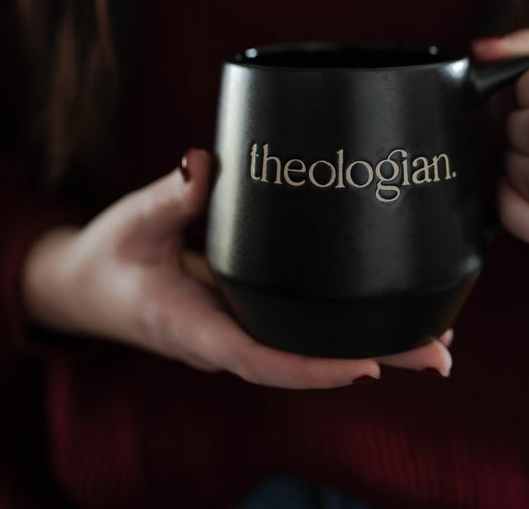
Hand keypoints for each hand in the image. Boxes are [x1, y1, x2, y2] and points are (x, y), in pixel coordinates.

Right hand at [22, 149, 451, 388]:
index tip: (366, 365)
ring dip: (373, 345)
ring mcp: (241, 325)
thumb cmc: (108, 257)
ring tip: (437, 340)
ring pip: (311, 347)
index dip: (312, 367)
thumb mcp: (130, 222)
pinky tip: (387, 316)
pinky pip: (303, 325)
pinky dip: (347, 324)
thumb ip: (167, 196)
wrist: (89, 285)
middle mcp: (226, 336)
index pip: (259, 357)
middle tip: (439, 355)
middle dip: (372, 357)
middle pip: (305, 359)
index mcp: (193, 327)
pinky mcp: (249, 308)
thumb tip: (203, 163)